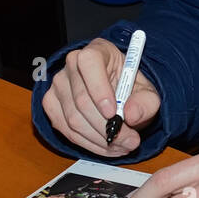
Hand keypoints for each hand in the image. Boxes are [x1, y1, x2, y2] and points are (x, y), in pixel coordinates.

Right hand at [41, 37, 160, 157]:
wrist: (117, 92)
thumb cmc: (129, 87)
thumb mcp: (147, 92)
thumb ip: (145, 102)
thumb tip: (131, 115)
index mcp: (98, 51)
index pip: (90, 63)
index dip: (99, 89)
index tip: (114, 113)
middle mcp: (72, 63)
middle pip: (82, 100)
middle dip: (107, 127)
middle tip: (129, 141)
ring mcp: (58, 84)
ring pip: (73, 119)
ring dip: (99, 139)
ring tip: (121, 146)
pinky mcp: (51, 103)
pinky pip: (66, 130)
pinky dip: (87, 143)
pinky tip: (105, 146)